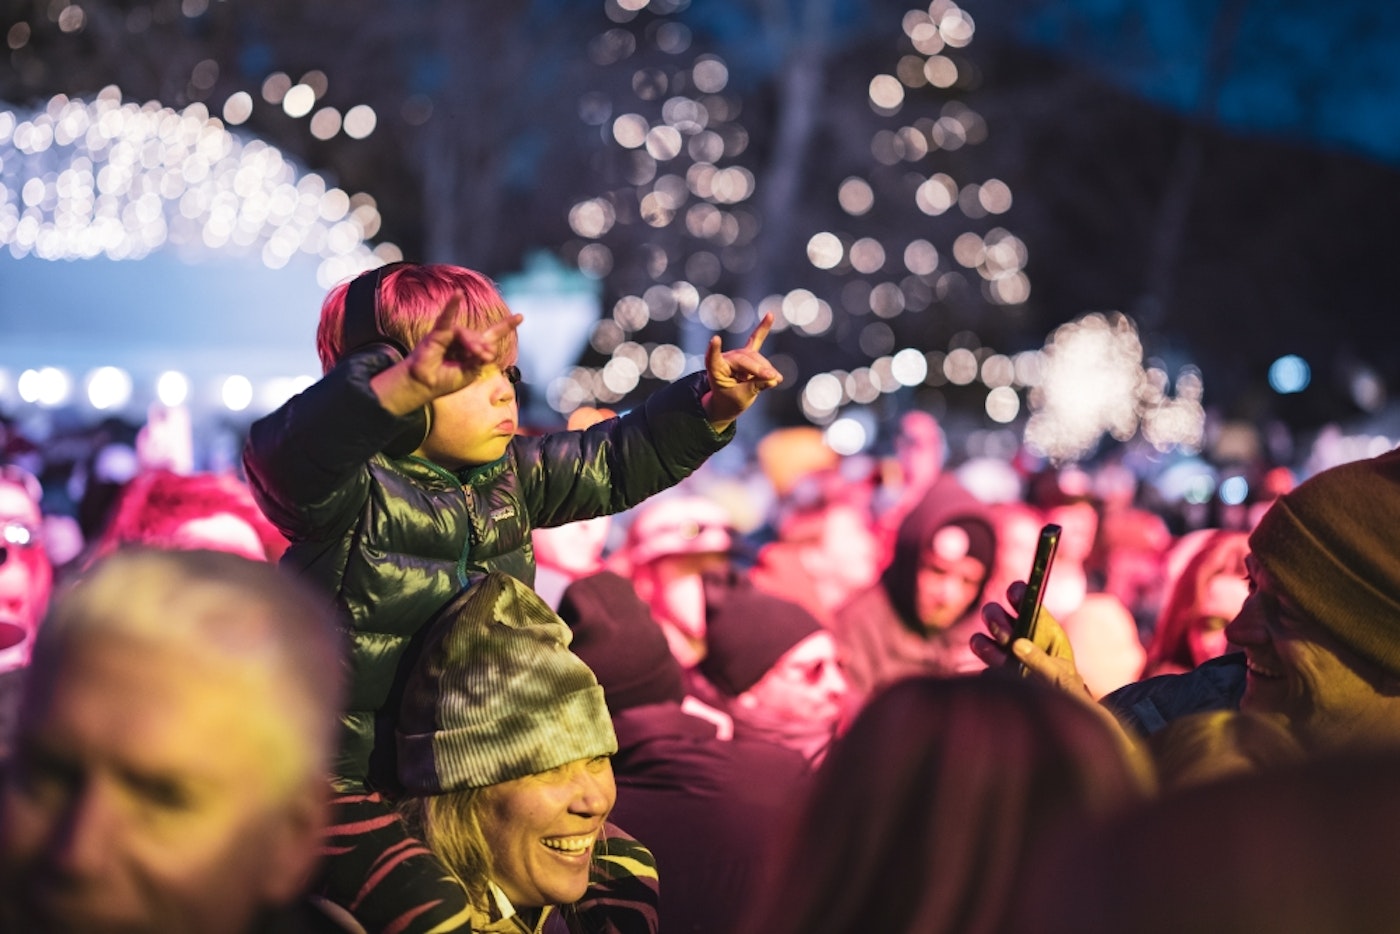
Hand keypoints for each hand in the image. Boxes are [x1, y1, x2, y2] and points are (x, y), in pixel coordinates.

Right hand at [372, 296, 522, 414]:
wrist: (423, 386)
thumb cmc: (444, 380)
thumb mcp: (469, 373)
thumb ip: (480, 360)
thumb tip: (489, 349)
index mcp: (471, 350)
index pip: (491, 335)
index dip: (505, 326)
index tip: (520, 316)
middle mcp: (461, 339)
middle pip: (480, 337)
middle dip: (483, 348)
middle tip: (484, 358)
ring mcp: (449, 335)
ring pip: (467, 334)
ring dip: (473, 345)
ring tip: (475, 356)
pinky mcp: (437, 333)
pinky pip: (446, 318)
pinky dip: (452, 306)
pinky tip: (457, 294)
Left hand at [701, 312, 782, 429]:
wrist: (728, 401)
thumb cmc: (729, 401)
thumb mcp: (741, 398)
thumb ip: (756, 387)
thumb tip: (773, 378)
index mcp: (715, 370)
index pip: (713, 359)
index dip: (714, 350)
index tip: (715, 339)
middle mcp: (725, 358)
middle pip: (745, 359)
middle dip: (759, 369)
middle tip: (773, 379)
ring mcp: (737, 354)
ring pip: (756, 357)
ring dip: (766, 369)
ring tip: (775, 380)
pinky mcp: (747, 353)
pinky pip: (756, 339)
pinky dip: (764, 328)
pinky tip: (770, 315)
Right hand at [970, 581, 1094, 701]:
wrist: (1058, 716)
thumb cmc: (1065, 691)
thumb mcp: (1060, 676)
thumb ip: (1041, 661)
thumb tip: (1016, 645)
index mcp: (1042, 629)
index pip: (1026, 602)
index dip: (1018, 594)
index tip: (1012, 594)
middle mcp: (1020, 636)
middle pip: (997, 615)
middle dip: (996, 620)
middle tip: (1004, 635)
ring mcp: (1004, 653)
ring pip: (983, 637)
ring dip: (985, 644)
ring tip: (1000, 657)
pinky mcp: (994, 671)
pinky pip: (982, 665)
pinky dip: (986, 668)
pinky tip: (999, 675)